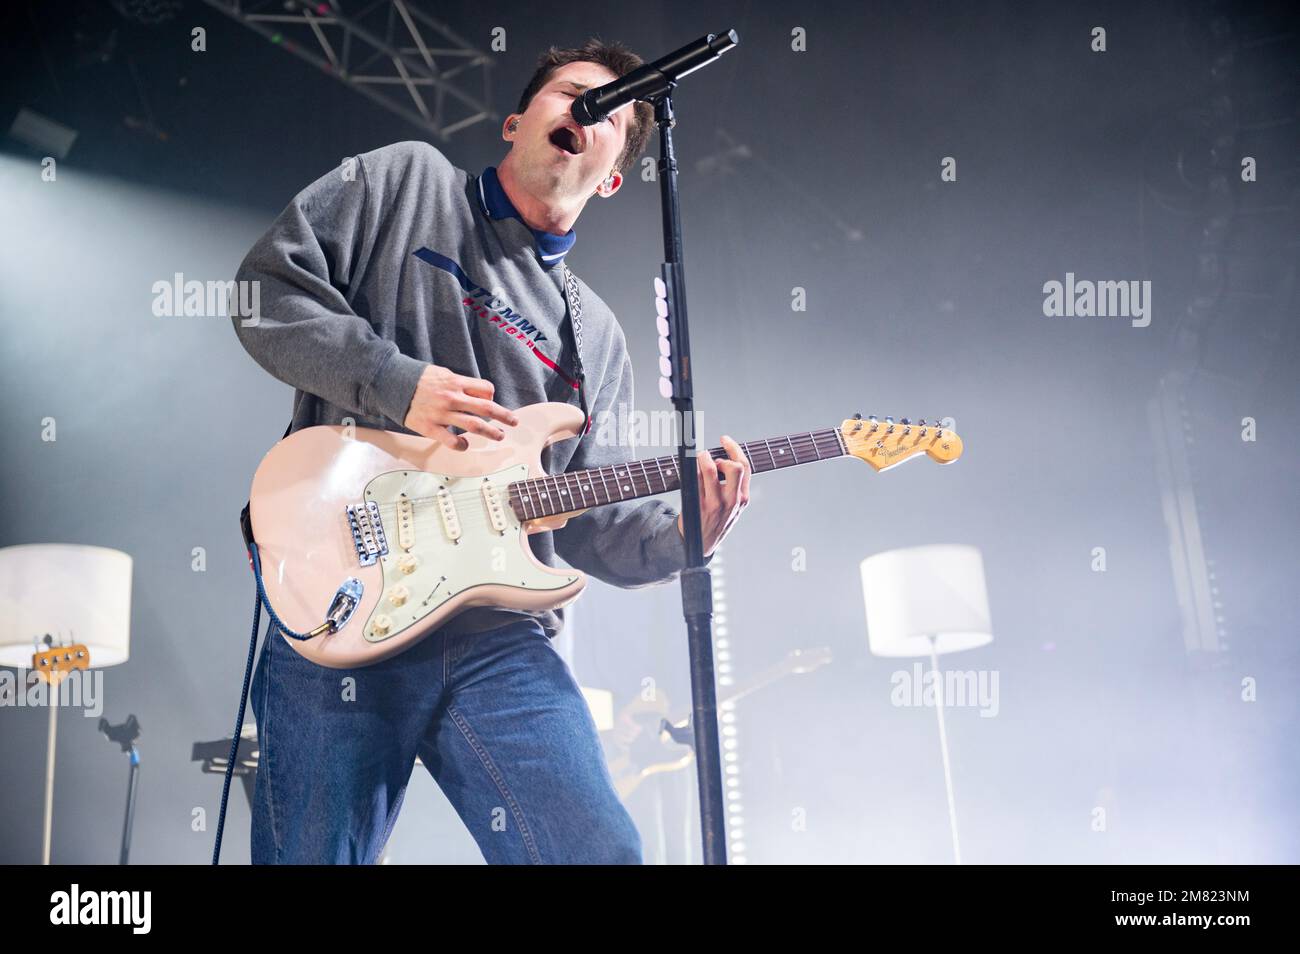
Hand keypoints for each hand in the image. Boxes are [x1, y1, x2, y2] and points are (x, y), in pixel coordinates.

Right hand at [403, 364, 518, 448]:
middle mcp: (452, 398)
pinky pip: (450, 440)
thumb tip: (478, 393)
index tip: (491, 402)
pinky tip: (465, 445)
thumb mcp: (442, 373)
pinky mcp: (429, 427)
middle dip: (503, 415)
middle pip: (486, 407)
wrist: (390, 383)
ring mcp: (441, 414)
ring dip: (490, 431)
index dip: (491, 396)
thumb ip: (459, 383)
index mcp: (456, 382)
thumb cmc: (418, 378)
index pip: (485, 389)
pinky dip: (460, 445)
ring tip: (500, 435)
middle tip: (514, 422)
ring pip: (473, 425)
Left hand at [677, 435, 750, 555]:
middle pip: (734, 467)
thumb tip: (722, 458)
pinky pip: (695, 481)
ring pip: (711, 471)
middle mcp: (732, 501)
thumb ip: (734, 486)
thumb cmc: (716, 521)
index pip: (745, 467)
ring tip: (700, 459)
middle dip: (722, 455)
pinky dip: (692, 471)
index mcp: (743, 498)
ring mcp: (715, 504)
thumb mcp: (733, 507)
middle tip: (711, 456)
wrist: (701, 545)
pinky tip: (690, 473)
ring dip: (704, 459)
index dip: (734, 449)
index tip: (724, 439)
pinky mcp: (699, 507)